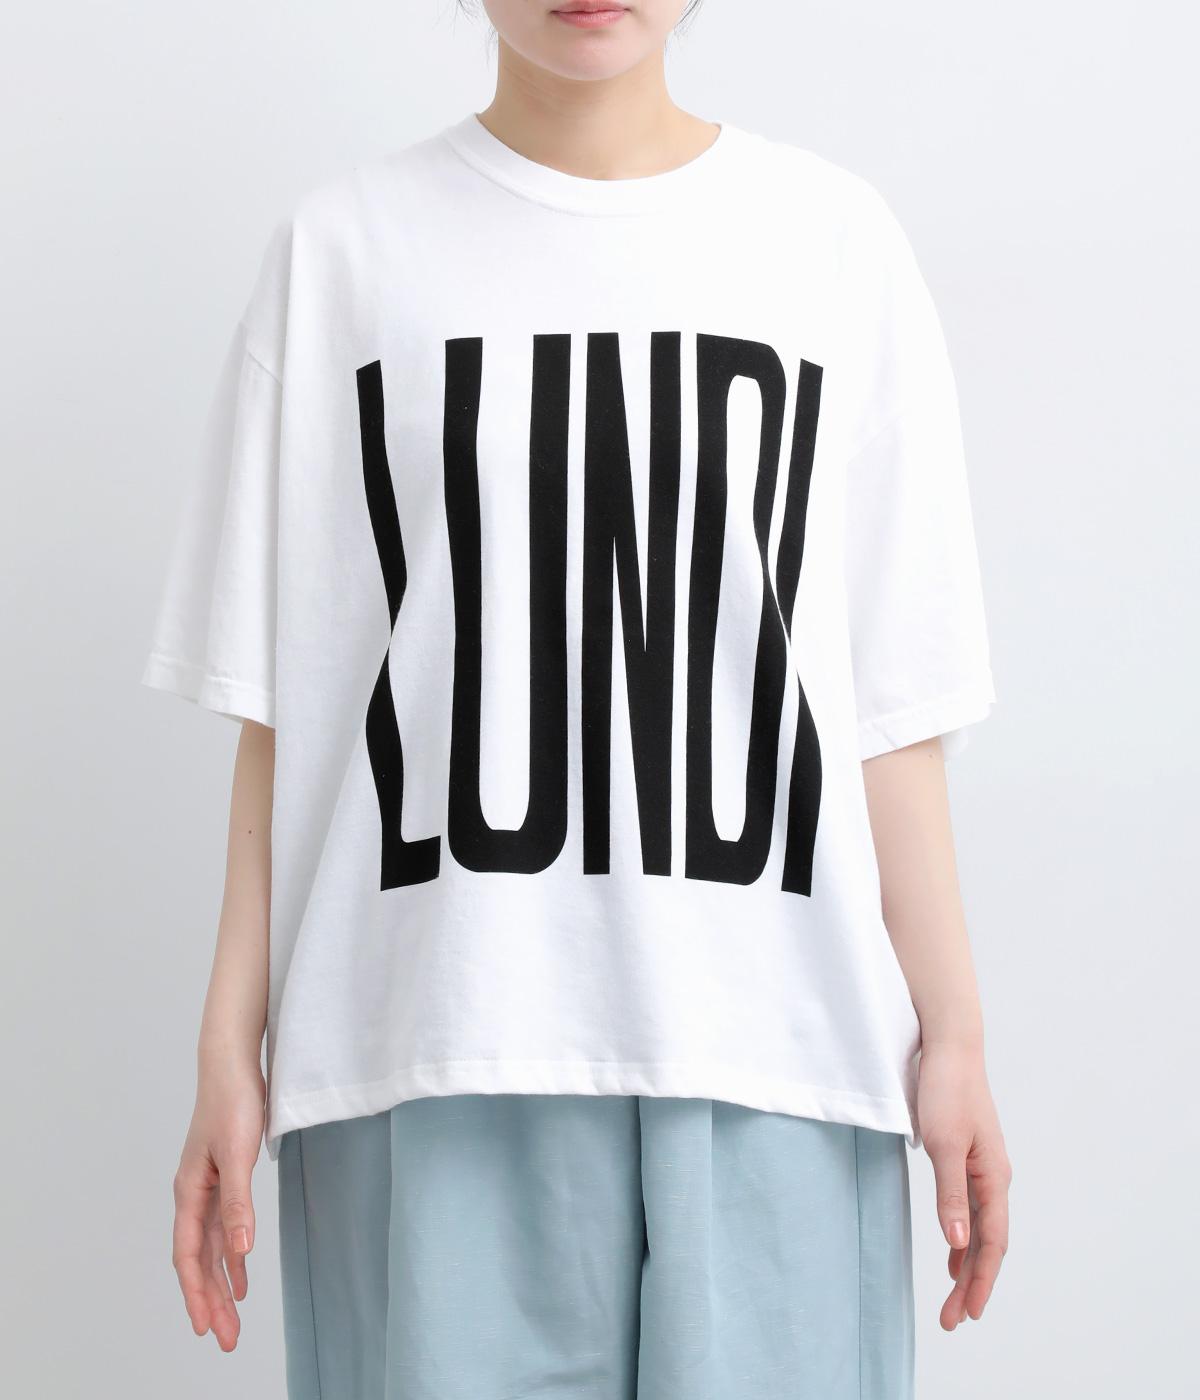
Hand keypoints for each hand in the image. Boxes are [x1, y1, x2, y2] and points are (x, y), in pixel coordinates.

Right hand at [171, 1058, 265, 1350]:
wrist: (233, 1065)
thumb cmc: (233, 1103)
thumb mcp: (238, 1154)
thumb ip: (239, 1203)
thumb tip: (241, 1251)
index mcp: (190, 1192)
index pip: (190, 1256)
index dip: (197, 1293)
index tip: (206, 1328)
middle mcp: (194, 1195)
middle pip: (199, 1260)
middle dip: (211, 1301)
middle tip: (225, 1340)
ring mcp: (209, 1188)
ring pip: (213, 1248)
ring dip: (222, 1283)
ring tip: (234, 1319)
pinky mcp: (226, 1178)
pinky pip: (225, 1229)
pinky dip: (233, 1254)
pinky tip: (242, 1273)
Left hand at [917, 1040, 1011, 1329]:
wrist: (949, 1047)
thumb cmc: (945, 1090)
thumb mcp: (943, 1145)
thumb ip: (951, 1195)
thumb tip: (959, 1244)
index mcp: (994, 1178)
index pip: (992, 1243)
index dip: (981, 1281)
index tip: (968, 1314)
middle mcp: (994, 1177)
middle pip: (988, 1242)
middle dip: (972, 1283)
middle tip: (952, 1319)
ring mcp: (983, 1167)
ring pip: (980, 1228)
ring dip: (968, 1263)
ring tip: (954, 1296)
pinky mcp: (968, 1156)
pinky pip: (971, 1208)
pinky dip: (963, 1236)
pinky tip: (953, 1250)